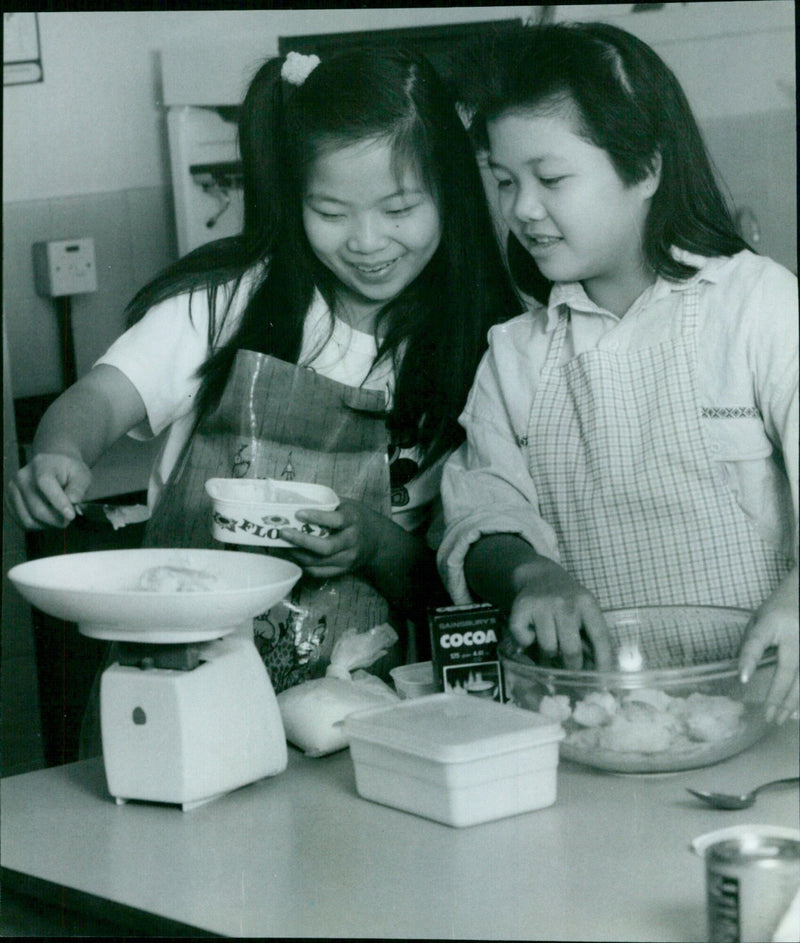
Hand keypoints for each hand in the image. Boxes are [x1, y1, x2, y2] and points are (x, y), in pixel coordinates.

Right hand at [6, 453, 91, 528]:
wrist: (52, 466)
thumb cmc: (69, 471)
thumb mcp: (82, 474)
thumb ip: (79, 487)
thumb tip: (73, 501)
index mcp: (41, 464)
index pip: (45, 484)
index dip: (58, 502)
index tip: (71, 515)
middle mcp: (22, 477)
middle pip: (37, 508)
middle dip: (57, 519)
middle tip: (69, 519)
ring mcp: (13, 490)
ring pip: (29, 519)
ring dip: (48, 525)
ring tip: (60, 518)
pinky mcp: (9, 502)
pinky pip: (23, 523)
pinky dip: (39, 526)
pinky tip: (48, 519)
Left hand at [278, 498, 379, 578]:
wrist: (378, 542)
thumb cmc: (357, 518)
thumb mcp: (347, 505)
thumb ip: (327, 504)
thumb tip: (297, 498)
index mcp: (354, 520)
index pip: (336, 520)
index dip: (317, 517)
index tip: (298, 513)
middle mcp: (352, 541)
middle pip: (326, 547)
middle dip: (301, 541)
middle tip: (283, 532)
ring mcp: (348, 559)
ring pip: (318, 563)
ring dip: (297, 554)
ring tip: (281, 545)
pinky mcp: (342, 571)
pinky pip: (319, 573)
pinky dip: (303, 565)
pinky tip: (293, 555)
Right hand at [509, 556, 612, 669]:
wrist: (539, 576)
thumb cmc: (568, 601)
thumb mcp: (585, 610)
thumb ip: (592, 636)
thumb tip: (601, 674)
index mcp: (587, 603)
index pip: (600, 637)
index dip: (603, 663)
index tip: (604, 683)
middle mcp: (565, 603)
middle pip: (572, 649)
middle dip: (573, 667)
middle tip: (571, 671)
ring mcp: (542, 605)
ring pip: (548, 648)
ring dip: (548, 655)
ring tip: (550, 648)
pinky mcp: (521, 608)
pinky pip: (524, 640)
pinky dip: (526, 643)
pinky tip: (531, 633)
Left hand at [738, 567, 798, 723]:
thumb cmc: (779, 607)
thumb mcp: (759, 618)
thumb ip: (750, 642)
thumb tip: (740, 671)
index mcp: (772, 621)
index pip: (757, 642)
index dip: (749, 660)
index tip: (742, 679)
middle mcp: (795, 634)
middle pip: (787, 670)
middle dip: (777, 697)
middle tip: (768, 716)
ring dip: (793, 701)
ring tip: (781, 717)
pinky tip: (796, 708)